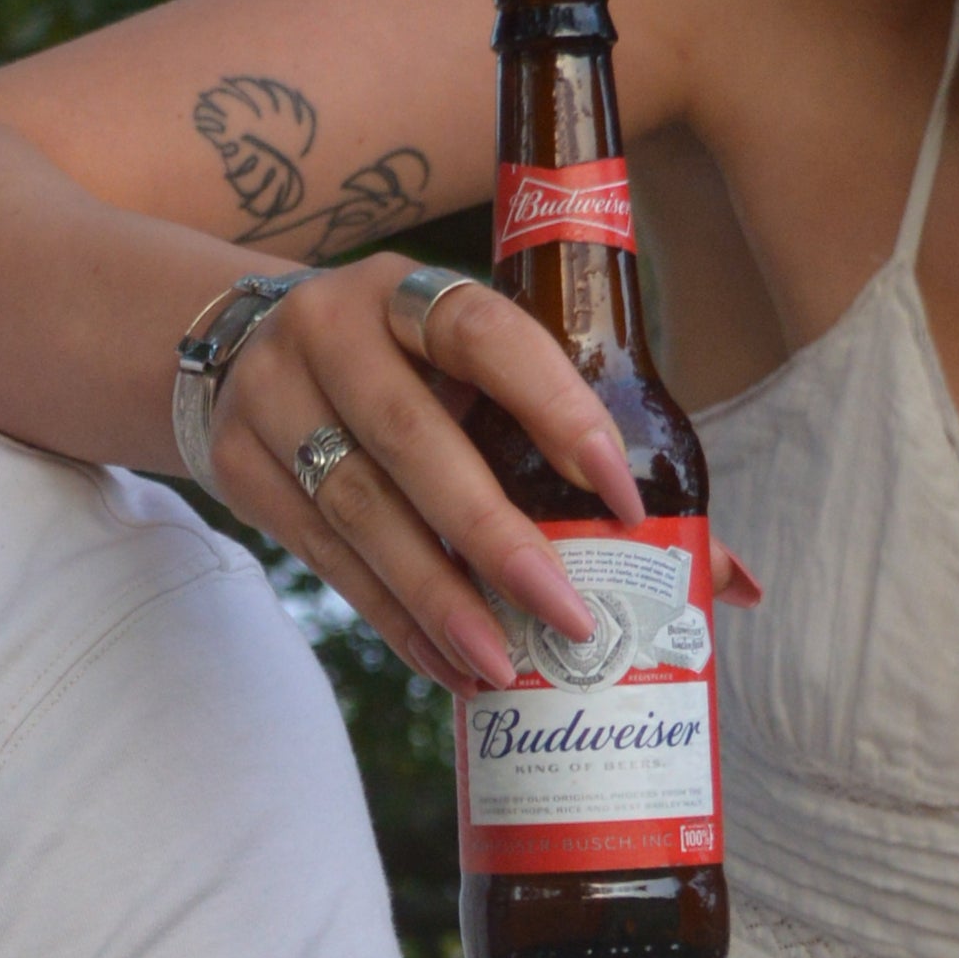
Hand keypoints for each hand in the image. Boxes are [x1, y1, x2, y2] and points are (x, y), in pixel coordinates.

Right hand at [206, 261, 750, 688]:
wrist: (234, 350)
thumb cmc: (404, 371)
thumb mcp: (470, 372)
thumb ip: (579, 449)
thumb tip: (724, 578)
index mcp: (410, 292)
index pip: (486, 335)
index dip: (556, 407)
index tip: (621, 495)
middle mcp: (332, 330)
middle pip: (415, 439)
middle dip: (496, 537)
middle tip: (567, 617)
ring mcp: (274, 397)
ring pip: (360, 510)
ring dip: (438, 598)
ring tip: (504, 665)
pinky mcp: (241, 468)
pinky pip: (326, 557)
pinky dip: (394, 617)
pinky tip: (449, 662)